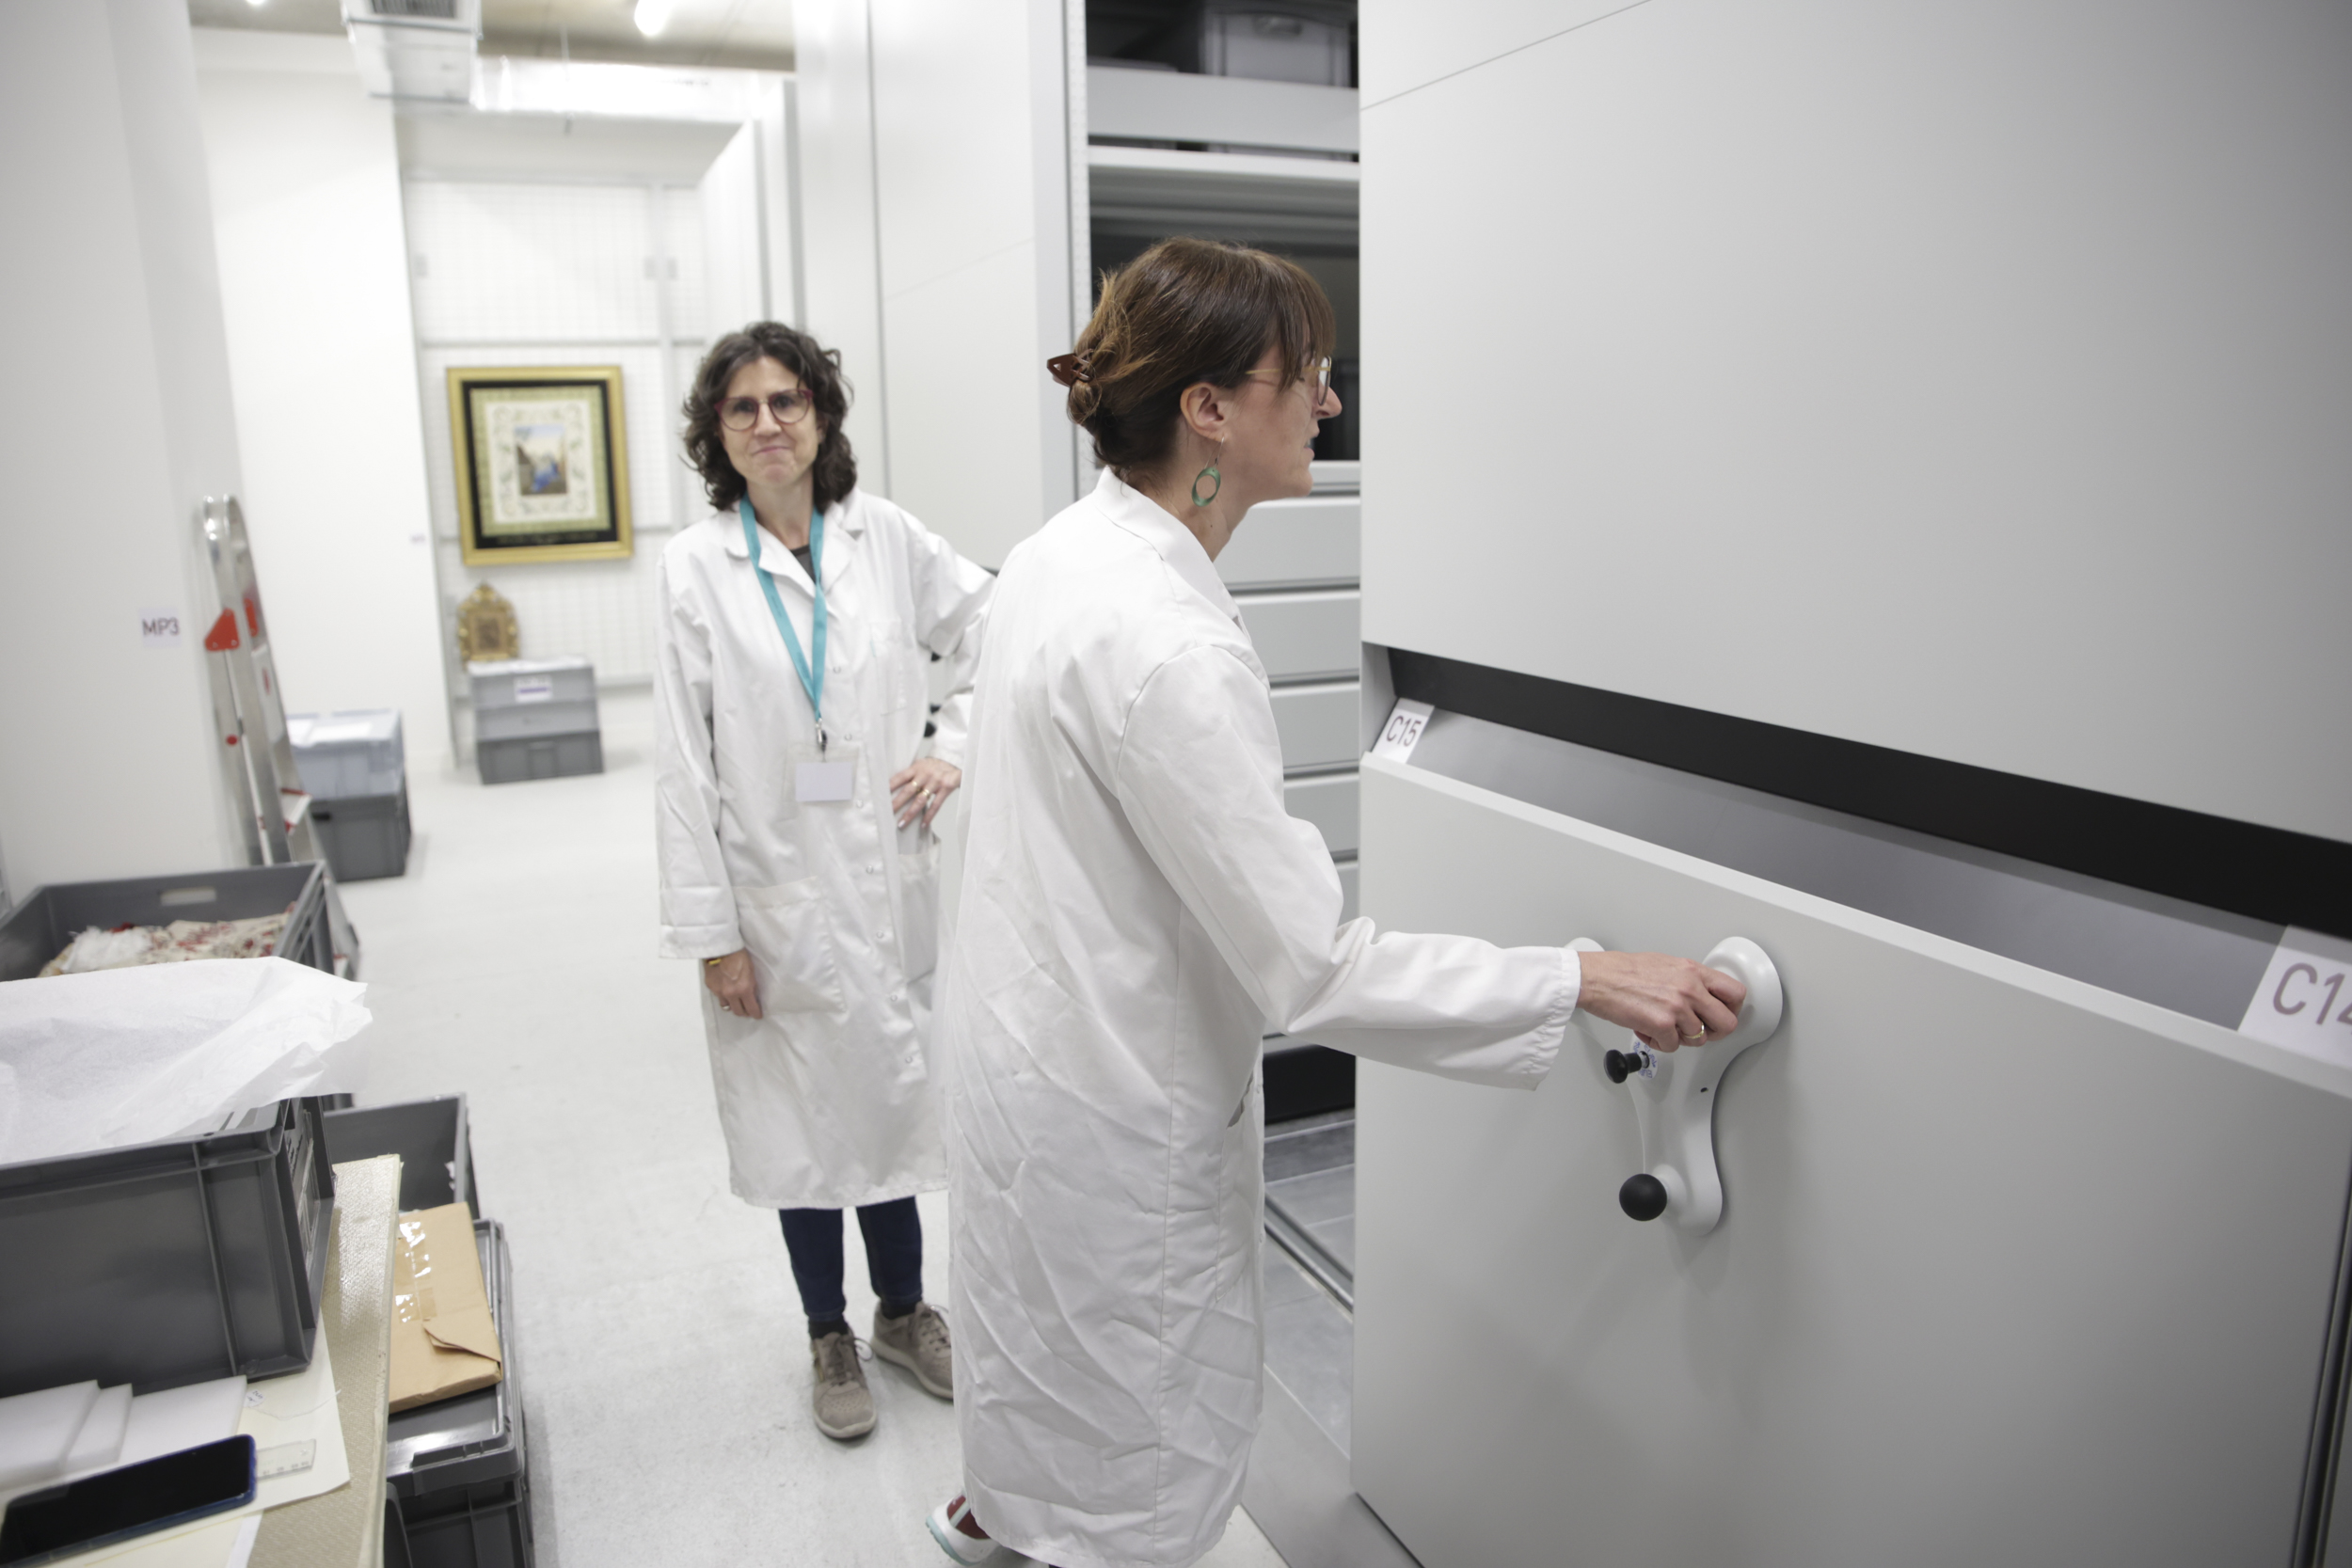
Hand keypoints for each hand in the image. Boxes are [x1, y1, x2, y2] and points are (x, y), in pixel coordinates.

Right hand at [704, 949, 761, 1019]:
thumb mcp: (751, 971)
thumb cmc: (740, 956)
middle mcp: (731, 994)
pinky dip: (722, 995)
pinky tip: (725, 988)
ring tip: (735, 1000)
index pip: (751, 1009)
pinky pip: (718, 996)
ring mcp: (719, 992)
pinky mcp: (711, 987)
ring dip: (732, 1004)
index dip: (756, 1014)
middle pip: (738, 1012)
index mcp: (744, 989)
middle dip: (744, 1012)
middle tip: (747, 1009)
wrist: (721, 947)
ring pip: (726, 1006)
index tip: (757, 1015)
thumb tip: (752, 996)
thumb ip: (751, 986)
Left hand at [890, 756, 960, 829]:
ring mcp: (935, 782)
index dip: (890, 786)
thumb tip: (894, 785)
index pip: (900, 777)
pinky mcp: (945, 788)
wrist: (955, 760)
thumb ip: (911, 774)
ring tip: (901, 823)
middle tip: (886, 813)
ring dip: (910, 813)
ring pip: (920, 800)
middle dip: (897, 803)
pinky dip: (929, 816)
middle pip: (908, 791)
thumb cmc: (935, 764)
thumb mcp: (922, 764)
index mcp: (917, 767)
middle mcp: (925, 774)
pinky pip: (936, 805)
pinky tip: (923, 824)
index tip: (880, 795)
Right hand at [1574, 950, 1745, 1053]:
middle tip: (1700, 1031)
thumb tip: (1703, 995)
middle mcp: (1690, 988)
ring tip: (1664, 1027)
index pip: (1735, 993)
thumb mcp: (1667, 964)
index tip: (1723, 1015)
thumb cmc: (1624, 971)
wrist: (1597, 978)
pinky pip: (1673, 1046)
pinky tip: (1648, 1030)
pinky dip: (1660, 1043)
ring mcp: (1677, 1008)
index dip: (1732, 1010)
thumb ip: (1690, 980)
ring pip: (1698, 1039)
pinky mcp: (1662, 1025)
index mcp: (1693, 971)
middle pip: (1727, 1023)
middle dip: (1714, 1032)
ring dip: (1681, 1038)